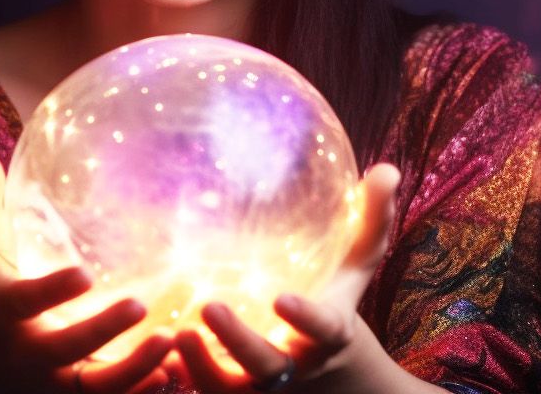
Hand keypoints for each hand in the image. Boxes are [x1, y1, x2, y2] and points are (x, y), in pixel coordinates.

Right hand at [0, 144, 172, 393]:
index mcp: (5, 313)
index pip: (26, 302)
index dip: (52, 291)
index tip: (84, 273)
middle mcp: (28, 355)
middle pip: (64, 350)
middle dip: (101, 332)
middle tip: (140, 305)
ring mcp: (53, 386)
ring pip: (95, 386)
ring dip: (134, 369)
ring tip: (170, 341)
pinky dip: (141, 392)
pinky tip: (175, 372)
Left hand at [165, 162, 402, 392]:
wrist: (326, 377)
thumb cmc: (335, 301)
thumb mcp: (356, 265)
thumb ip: (371, 220)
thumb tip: (387, 169)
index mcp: (327, 333)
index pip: (322, 329)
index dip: (305, 319)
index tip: (282, 298)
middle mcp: (293, 365)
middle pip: (267, 366)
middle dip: (239, 341)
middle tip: (209, 306)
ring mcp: (259, 386)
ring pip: (228, 389)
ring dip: (201, 366)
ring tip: (173, 332)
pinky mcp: (230, 393)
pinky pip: (202, 393)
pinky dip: (180, 377)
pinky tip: (153, 352)